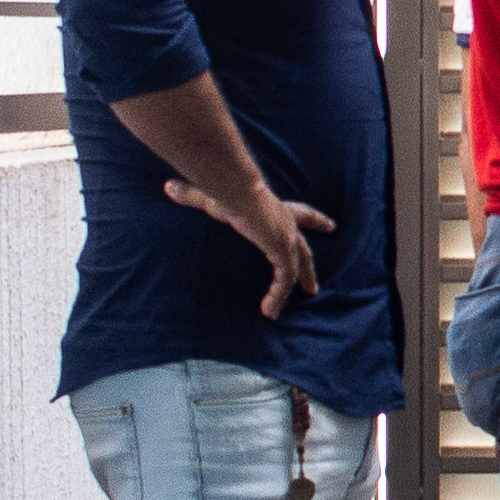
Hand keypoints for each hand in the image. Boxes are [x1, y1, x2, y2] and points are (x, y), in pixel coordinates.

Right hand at [160, 178, 332, 319]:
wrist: (237, 190)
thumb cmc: (227, 190)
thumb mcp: (211, 197)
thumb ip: (192, 195)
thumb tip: (169, 187)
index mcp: (276, 209)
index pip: (300, 214)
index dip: (314, 219)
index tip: (330, 225)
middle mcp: (286, 224)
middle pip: (304, 248)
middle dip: (308, 268)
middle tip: (313, 287)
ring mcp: (287, 239)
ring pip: (294, 269)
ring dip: (288, 291)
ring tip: (277, 312)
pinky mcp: (284, 252)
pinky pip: (284, 281)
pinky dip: (277, 296)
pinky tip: (269, 311)